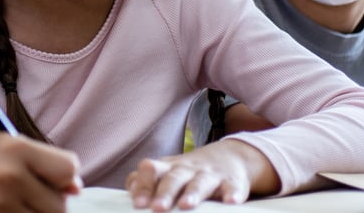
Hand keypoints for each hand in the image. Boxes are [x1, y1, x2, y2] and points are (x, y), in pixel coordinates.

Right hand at [0, 134, 81, 212]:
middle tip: (25, 197)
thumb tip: (78, 189)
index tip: (48, 180)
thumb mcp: (12, 151)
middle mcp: (5, 176)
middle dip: (48, 204)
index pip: (69, 170)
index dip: (62, 178)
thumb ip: (49, 164)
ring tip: (14, 208)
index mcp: (14, 149)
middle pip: (60, 206)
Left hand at [125, 140, 275, 210]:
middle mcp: (187, 169)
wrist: (229, 156)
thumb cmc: (188, 171)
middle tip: (157, 208)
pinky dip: (232, 194)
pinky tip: (231, 202)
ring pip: (200, 183)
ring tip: (186, 205)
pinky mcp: (232, 182)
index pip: (151, 170)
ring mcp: (210, 175)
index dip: (143, 185)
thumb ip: (146, 180)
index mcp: (168, 168)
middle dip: (165, 193)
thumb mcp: (166, 171)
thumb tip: (131, 190)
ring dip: (193, 193)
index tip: (139, 204)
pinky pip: (233, 188)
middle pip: (174, 178)